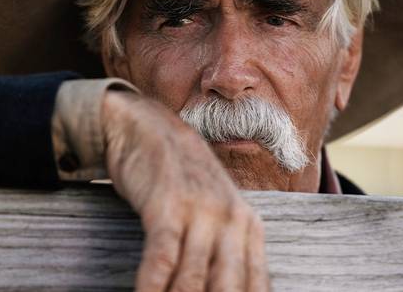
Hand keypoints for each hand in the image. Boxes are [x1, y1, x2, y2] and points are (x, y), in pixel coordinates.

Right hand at [102, 90, 269, 291]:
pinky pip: (163, 257)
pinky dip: (153, 286)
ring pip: (194, 280)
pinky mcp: (167, 204)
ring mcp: (201, 211)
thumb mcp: (213, 213)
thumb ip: (226, 253)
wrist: (147, 128)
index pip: (255, 288)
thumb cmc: (180, 180)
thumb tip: (233, 288)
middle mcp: (231, 220)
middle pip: (228, 290)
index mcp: (249, 227)